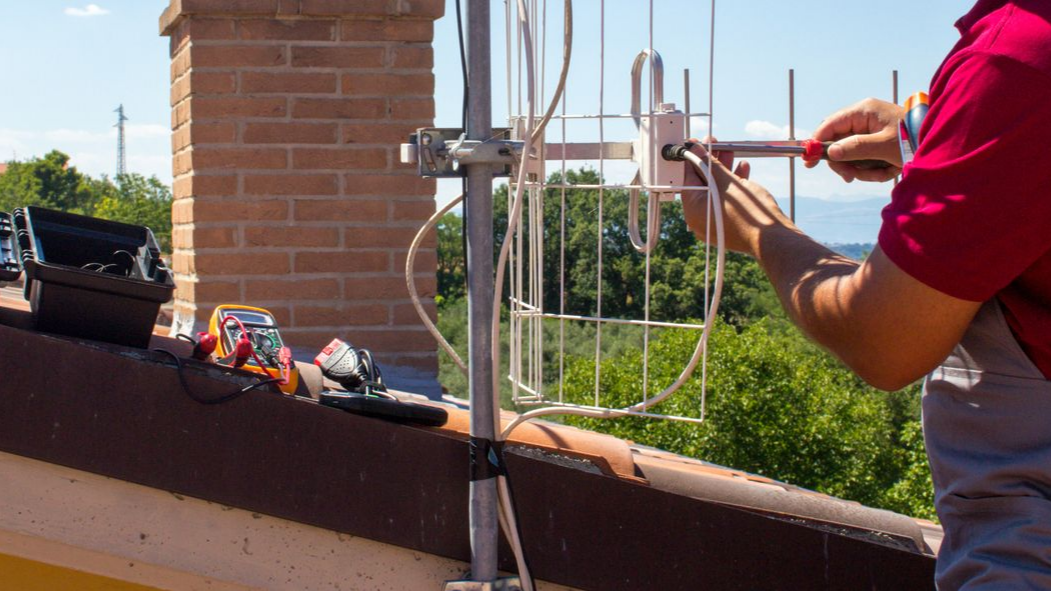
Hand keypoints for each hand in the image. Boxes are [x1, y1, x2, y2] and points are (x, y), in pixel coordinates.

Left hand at [681, 138, 793, 256]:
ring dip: (723, 169)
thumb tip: (696, 150)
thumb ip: (709, 164)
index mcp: (693, 211)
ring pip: (716, 190)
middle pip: (702, 183)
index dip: (692, 157)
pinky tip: (743, 168)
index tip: (697, 144)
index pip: (688, 178)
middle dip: (710, 161)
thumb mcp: (726, 182)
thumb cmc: (748, 214)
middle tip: (715, 143)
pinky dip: (733, 184)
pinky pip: (727, 200)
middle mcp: (701, 219)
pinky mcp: (730, 223)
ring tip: (731, 151)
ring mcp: (716, 222)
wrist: (773, 240)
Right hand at [807, 98, 904, 182]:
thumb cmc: (913, 139)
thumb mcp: (884, 146)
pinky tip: (888, 171)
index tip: (809, 161)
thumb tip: (830, 152)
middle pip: (838, 142)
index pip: (830, 125)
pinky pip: (864, 158)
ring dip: (862, 169)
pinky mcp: (877, 142)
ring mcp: (870, 130)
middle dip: (845, 163)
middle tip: (850, 177)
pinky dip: (873, 169)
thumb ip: (855, 148)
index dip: (817, 142)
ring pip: (851, 154)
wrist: (940, 143)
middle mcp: (864, 119)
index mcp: (863, 111)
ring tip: (881, 174)